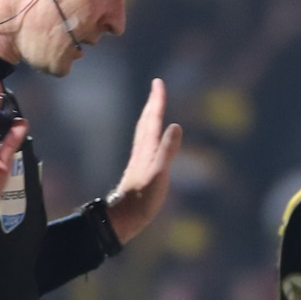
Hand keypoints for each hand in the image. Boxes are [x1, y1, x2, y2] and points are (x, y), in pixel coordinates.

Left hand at [104, 78, 178, 246]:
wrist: (125, 217)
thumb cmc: (143, 199)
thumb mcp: (159, 174)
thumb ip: (167, 150)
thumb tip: (176, 126)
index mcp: (147, 149)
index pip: (153, 119)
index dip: (157, 101)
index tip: (158, 82)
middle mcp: (142, 150)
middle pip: (146, 121)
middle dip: (153, 103)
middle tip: (157, 87)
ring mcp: (140, 160)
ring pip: (144, 131)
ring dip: (150, 116)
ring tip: (154, 107)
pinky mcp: (140, 169)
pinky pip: (146, 143)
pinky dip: (150, 133)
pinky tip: (151, 139)